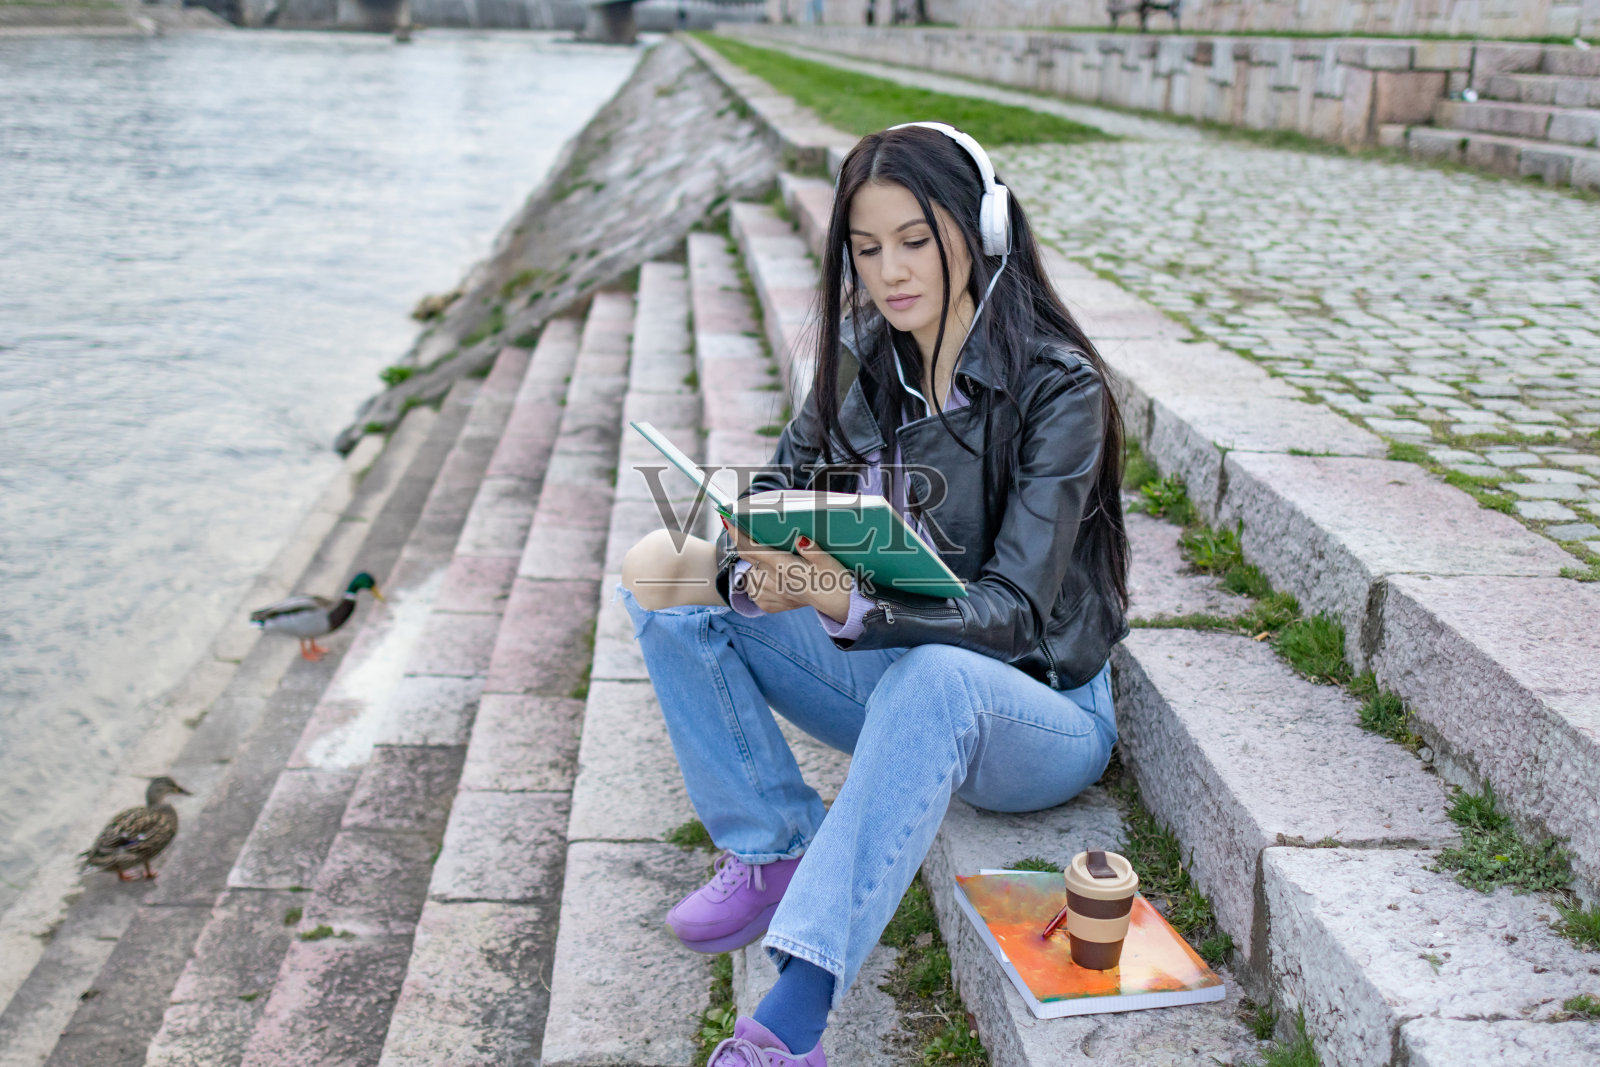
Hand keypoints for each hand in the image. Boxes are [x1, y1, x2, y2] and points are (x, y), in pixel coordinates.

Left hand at [726, 520, 854, 620]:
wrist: (836, 603)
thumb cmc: (833, 578)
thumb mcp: (828, 561)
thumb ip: (813, 550)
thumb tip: (801, 539)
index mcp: (785, 567)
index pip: (753, 549)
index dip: (738, 534)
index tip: (727, 520)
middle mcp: (773, 581)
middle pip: (748, 557)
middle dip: (744, 543)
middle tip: (746, 531)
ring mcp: (769, 595)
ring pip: (749, 573)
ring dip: (754, 564)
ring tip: (772, 562)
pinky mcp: (768, 604)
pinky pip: (753, 589)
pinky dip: (757, 581)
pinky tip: (771, 577)